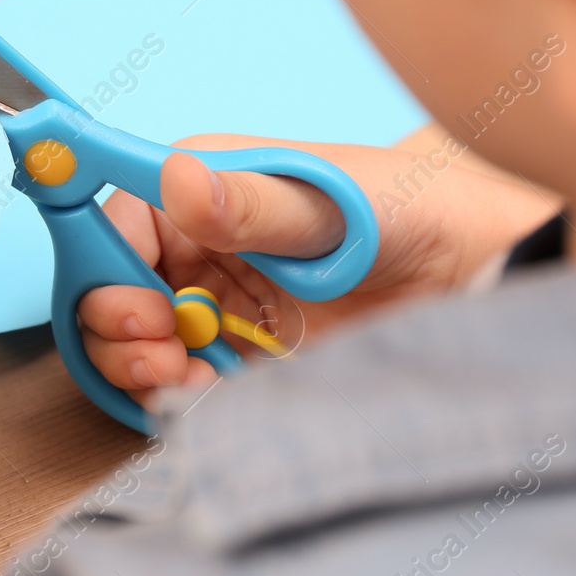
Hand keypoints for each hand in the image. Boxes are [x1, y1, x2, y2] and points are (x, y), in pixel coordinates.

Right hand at [78, 134, 556, 399]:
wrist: (472, 274)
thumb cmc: (404, 211)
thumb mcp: (330, 207)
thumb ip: (253, 204)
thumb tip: (182, 181)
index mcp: (202, 186)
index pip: (116, 218)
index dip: (103, 263)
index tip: (130, 306)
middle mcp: (196, 240)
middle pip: (111, 286)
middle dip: (117, 327)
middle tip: (157, 355)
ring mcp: (213, 299)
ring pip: (137, 340)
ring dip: (142, 367)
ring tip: (180, 379)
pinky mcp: (237, 352)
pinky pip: (179, 379)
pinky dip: (178, 394)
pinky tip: (206, 392)